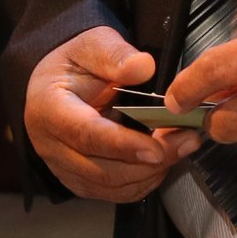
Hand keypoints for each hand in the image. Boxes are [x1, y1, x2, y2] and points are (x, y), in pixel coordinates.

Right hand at [23, 25, 168, 202]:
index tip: (158, 149)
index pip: (86, 135)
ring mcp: (63, 168)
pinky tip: (163, 160)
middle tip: (187, 140)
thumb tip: (143, 67)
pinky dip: (143, 181)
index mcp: (49, 109)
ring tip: (181, 146)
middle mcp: (50, 145)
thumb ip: (115, 54)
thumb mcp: (93, 44)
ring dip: (151, 173)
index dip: (123, 145)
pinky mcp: (78, 181)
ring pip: (111, 187)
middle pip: (102, 170)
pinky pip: (114, 193)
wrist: (58, 81)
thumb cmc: (76, 62)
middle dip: (150, 162)